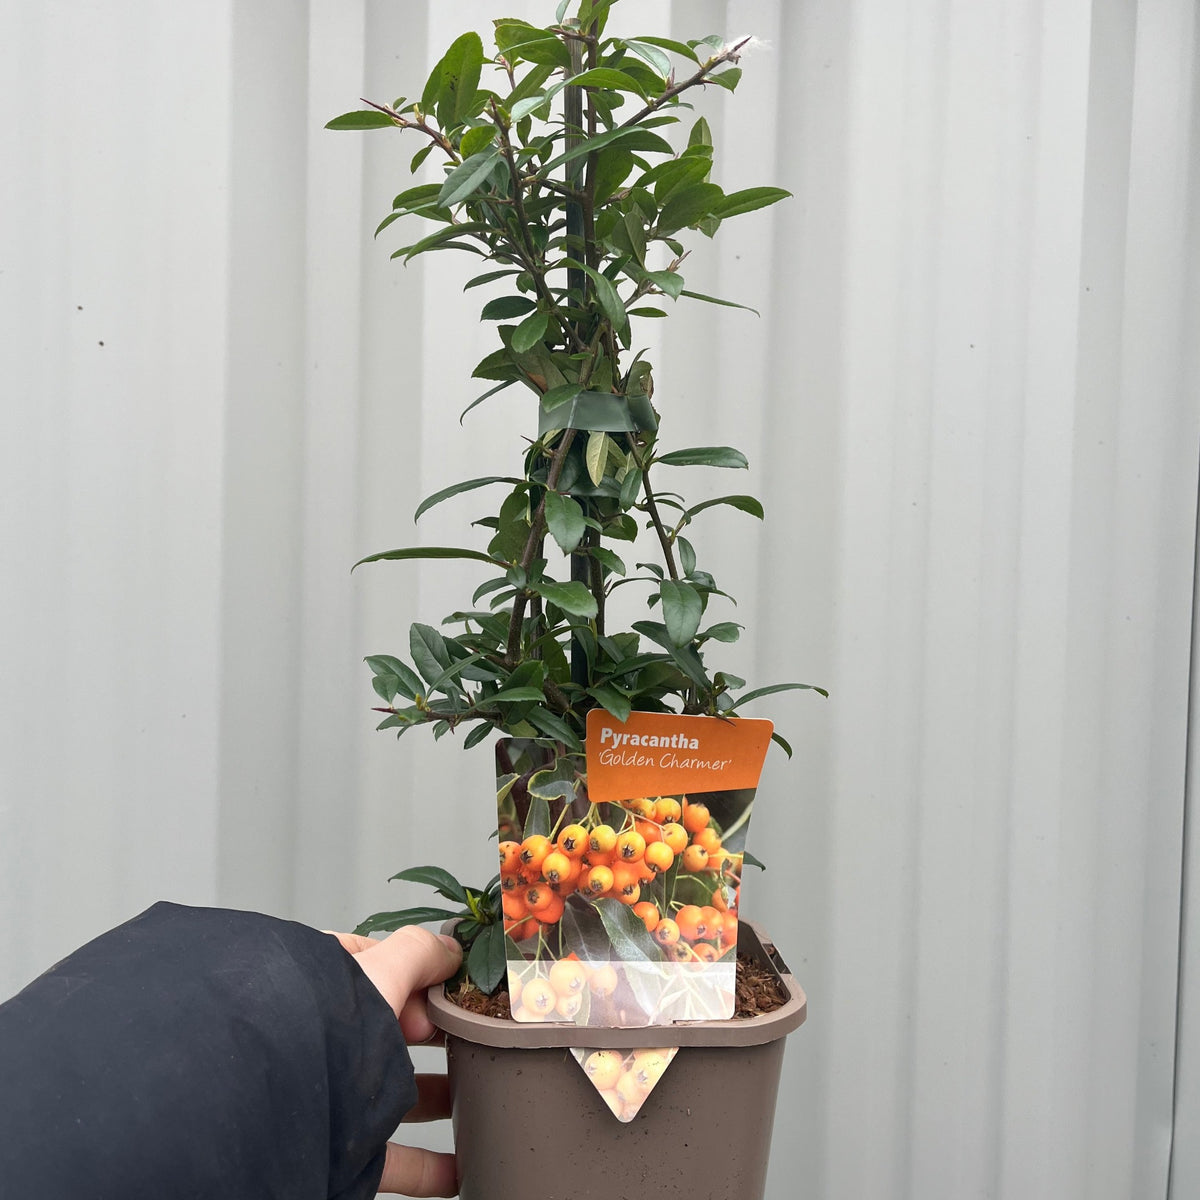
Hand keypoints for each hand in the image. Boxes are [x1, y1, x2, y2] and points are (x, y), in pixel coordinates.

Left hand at [330, 927, 462, 1196]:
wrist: (271, 1114)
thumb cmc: (310, 1030)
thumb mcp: (377, 972)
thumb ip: (417, 954)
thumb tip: (448, 949)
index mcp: (321, 988)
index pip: (376, 966)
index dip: (417, 974)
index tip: (446, 988)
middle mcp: (324, 1041)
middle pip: (388, 1030)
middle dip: (430, 1032)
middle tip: (461, 1033)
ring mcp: (333, 1097)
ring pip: (393, 1092)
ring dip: (435, 1094)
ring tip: (472, 1091)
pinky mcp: (341, 1150)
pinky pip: (393, 1157)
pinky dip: (428, 1166)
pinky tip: (458, 1166)